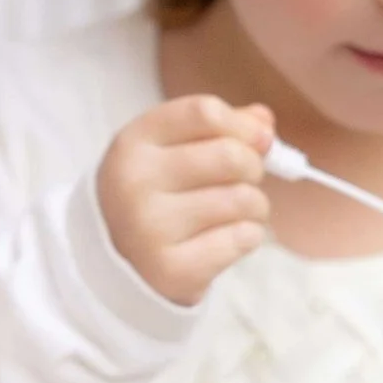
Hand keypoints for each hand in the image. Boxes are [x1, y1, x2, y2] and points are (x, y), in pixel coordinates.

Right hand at [97, 94, 275, 306]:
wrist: (118, 263)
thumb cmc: (158, 194)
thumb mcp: (172, 150)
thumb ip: (220, 128)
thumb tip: (264, 124)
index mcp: (132, 143)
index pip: (204, 112)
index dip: (242, 125)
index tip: (257, 139)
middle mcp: (134, 183)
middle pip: (230, 155)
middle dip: (253, 166)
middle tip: (244, 180)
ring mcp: (150, 228)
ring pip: (243, 199)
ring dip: (254, 206)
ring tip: (233, 213)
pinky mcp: (173, 269)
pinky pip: (243, 238)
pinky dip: (247, 236)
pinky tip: (223, 239)